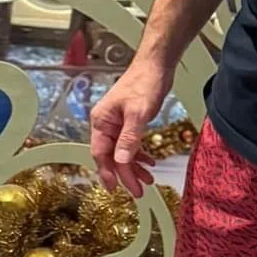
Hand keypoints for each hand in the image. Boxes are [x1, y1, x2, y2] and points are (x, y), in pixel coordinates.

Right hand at [89, 52, 173, 197]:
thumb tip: (120, 162)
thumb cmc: (144, 84)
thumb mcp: (138, 113)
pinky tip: (150, 162)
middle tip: (140, 191)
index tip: (116, 190)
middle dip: (125, 174)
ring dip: (134, 167)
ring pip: (122, 152)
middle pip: (112, 156)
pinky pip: (130, 144)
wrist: (155, 65)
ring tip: (148, 181)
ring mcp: (117, 124)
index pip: (101, 153)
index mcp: (101, 122)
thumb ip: (129, 138)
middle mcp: (106, 125)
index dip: (108, 172)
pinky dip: (139, 154)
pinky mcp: (129, 122)